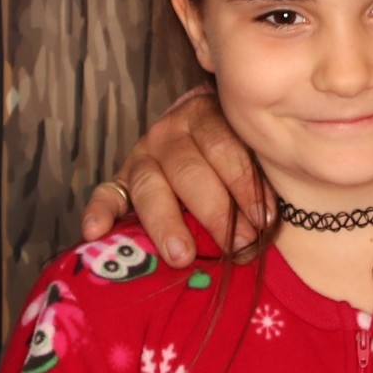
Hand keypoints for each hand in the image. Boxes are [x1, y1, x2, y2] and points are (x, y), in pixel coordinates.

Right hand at [77, 89, 271, 265]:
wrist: (197, 128)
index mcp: (204, 116)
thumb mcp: (248, 146)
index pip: (225, 148)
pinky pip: (105, 194)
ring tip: (182, 255)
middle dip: (215, 212)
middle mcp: (169, 133)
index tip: (265, 219)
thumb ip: (257, 169)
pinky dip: (98, 212)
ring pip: (151, 186)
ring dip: (167, 223)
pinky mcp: (120, 180)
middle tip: (236, 245)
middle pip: (189, 170)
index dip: (246, 185)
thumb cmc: (234, 151)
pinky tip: (95, 232)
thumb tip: (277, 217)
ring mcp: (142, 155)